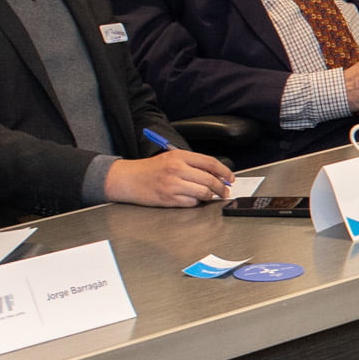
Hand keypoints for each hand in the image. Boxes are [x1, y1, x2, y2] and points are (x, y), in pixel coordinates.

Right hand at [110, 147, 232, 206]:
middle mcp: (177, 169)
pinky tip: (192, 199)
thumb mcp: (170, 158)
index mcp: (179, 156)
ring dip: (209, 196)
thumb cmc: (150, 169)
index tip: (230, 178)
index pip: (210, 163)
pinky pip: (191, 203)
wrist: (128, 179)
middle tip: (224, 191)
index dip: (225, 172)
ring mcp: (172, 185)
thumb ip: (192, 164)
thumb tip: (216, 174)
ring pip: (203, 193)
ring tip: (208, 196)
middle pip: (210, 180)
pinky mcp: (168, 199)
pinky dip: (195, 203)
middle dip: (221, 188)